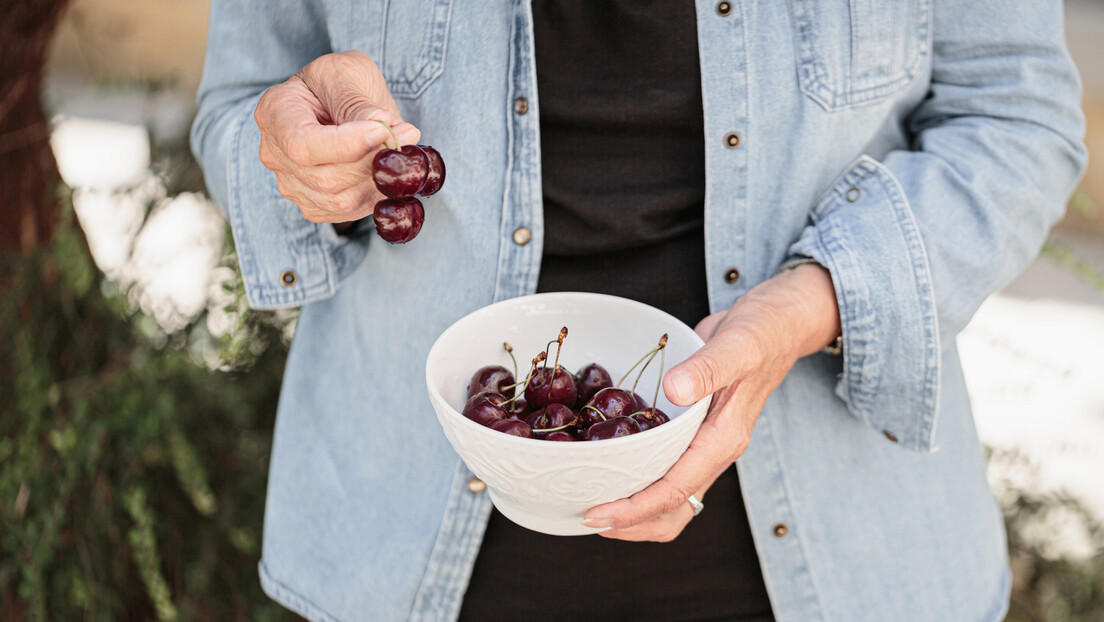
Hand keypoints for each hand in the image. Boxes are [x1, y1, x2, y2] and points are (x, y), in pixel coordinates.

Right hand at [254, 50, 420, 224]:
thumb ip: (358, 102)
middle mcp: (275, 154)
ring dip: (379, 178)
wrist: (340, 101)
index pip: (303, 145)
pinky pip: (349, 211)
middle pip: (325, 178)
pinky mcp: (314, 204)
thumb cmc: (340, 81)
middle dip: (372, 161)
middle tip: (408, 135)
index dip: (346, 145)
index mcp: (275, 113)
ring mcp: (292, 184)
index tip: (382, 130)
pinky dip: (376, 194)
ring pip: (341, 199)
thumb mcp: (347, 73)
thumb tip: (382, 128)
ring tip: (401, 148)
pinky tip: (387, 170)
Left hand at [583, 264, 840, 541]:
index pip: (676, 490)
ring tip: (595, 506)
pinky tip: (612, 469)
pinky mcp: (695, 433)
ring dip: (636, 511)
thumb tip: (675, 390)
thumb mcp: (737, 343)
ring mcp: (705, 444)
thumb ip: (708, 367)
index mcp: (724, 439)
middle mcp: (715, 450)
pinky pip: (669, 470)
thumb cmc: (761, 332)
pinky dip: (641, 481)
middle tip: (587, 517)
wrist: (776, 324)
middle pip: (673, 509)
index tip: (598, 514)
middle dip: (631, 523)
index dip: (634, 508)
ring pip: (672, 498)